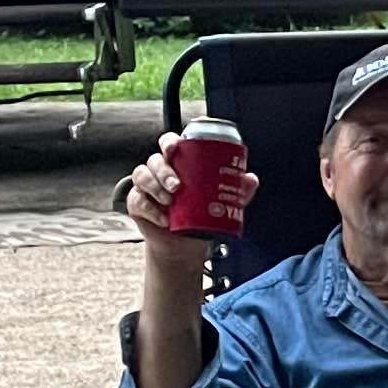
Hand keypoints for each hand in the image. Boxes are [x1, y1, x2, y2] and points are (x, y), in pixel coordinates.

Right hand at [124, 131, 252, 251]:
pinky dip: (150, 209)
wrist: (185, 245)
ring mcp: (146, 187)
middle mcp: (159, 171)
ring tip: (170, 201)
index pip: (169, 144)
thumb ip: (237, 190)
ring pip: (142, 176)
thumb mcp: (222, 202)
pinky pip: (137, 201)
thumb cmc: (200, 215)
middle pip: (155, 160)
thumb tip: (250, 179)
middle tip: (178, 186)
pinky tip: (164, 218)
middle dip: (164, 171)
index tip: (175, 149)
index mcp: (178, 163)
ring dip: (155, 186)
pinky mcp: (137, 204)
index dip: (169, 142)